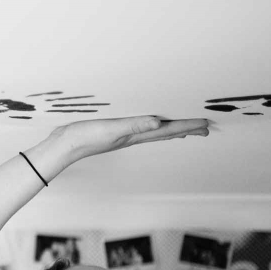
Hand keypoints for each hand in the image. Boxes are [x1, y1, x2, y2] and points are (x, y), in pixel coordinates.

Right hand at [53, 116, 210, 161]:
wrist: (64, 146)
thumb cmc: (85, 136)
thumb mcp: (111, 128)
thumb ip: (134, 124)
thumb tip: (159, 123)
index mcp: (136, 134)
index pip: (168, 130)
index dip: (188, 126)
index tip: (206, 123)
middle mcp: (134, 136)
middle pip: (167, 134)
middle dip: (187, 131)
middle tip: (205, 129)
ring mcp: (125, 136)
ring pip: (156, 134)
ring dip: (172, 132)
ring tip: (185, 131)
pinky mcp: (116, 132)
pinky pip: (142, 130)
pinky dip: (153, 129)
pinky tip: (150, 127)